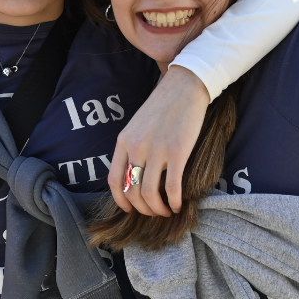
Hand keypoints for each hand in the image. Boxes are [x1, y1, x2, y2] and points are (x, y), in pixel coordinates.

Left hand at [110, 65, 210, 215]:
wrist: (185, 86)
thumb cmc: (163, 105)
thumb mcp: (138, 125)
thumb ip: (133, 147)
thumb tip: (135, 174)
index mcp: (124, 141)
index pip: (114, 180)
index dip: (121, 200)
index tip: (130, 209)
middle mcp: (136, 148)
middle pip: (132, 191)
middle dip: (143, 208)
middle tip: (154, 212)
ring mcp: (156, 151)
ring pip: (149, 193)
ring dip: (157, 209)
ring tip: (167, 211)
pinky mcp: (177, 153)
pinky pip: (171, 188)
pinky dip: (174, 202)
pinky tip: (179, 205)